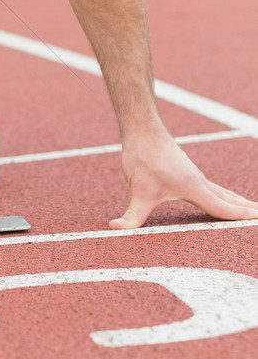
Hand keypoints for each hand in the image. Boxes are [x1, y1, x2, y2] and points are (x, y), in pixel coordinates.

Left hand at [110, 129, 257, 229]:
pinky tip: (223, 197)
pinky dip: (225, 195)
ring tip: (252, 210)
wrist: (142, 129)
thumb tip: (115, 228)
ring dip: (238, 202)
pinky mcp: (188, 172)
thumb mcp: (138, 191)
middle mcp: (199, 181)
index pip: (220, 207)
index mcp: (193, 187)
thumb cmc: (143, 158)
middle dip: (245, 210)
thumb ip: (131, 215)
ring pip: (222, 192)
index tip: (255, 220)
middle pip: (228, 199)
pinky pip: (212, 187)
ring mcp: (194, 175)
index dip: (238, 216)